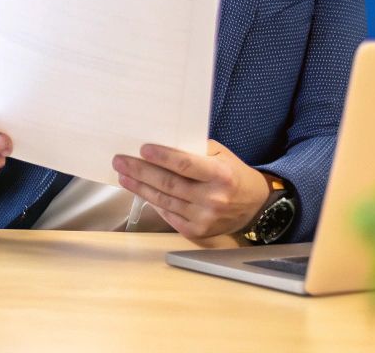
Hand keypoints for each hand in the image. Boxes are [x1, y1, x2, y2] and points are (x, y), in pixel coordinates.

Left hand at [113, 140, 269, 244]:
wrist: (254, 206)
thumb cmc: (233, 175)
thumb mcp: (221, 155)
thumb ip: (195, 150)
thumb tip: (163, 143)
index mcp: (220, 175)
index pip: (185, 165)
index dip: (161, 157)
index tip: (141, 149)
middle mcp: (213, 198)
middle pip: (168, 183)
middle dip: (140, 171)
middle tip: (120, 161)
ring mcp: (204, 218)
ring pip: (164, 200)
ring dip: (140, 187)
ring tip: (123, 175)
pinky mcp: (197, 232)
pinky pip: (168, 215)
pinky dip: (153, 202)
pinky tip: (140, 192)